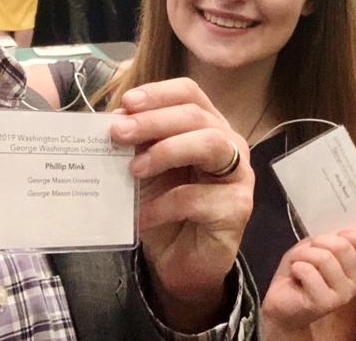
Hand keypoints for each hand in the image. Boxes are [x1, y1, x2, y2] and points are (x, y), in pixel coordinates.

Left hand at [108, 78, 253, 330]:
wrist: (181, 261)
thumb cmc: (165, 209)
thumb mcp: (146, 170)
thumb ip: (137, 144)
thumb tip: (115, 120)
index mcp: (208, 126)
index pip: (190, 94)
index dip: (159, 93)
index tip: (127, 102)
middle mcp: (230, 143)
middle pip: (196, 116)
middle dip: (154, 121)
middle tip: (118, 133)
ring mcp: (239, 175)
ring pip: (209, 144)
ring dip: (166, 151)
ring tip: (134, 170)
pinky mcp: (237, 208)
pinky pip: (197, 198)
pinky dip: (162, 205)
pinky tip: (140, 216)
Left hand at [261, 229, 355, 334]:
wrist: (281, 304)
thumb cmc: (299, 272)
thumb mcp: (315, 247)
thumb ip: (334, 238)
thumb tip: (350, 232)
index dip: (343, 232)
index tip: (326, 239)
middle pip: (343, 246)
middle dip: (317, 242)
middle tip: (306, 253)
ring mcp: (344, 294)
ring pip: (324, 257)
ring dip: (303, 256)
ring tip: (298, 265)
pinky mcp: (326, 303)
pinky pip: (310, 272)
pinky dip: (297, 267)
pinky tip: (295, 277)